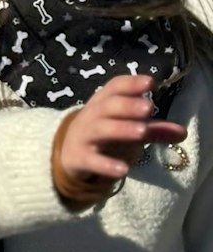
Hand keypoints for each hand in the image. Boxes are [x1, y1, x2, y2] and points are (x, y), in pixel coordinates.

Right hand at [55, 74, 186, 203]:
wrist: (69, 154)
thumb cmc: (105, 135)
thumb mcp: (129, 128)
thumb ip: (154, 129)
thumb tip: (182, 132)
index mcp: (103, 103)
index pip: (114, 88)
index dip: (130, 84)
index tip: (150, 82)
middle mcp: (92, 116)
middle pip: (107, 107)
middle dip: (127, 106)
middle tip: (148, 107)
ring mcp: (84, 136)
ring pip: (101, 130)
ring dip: (121, 129)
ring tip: (142, 132)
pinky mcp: (80, 158)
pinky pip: (92, 160)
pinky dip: (106, 165)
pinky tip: (123, 169)